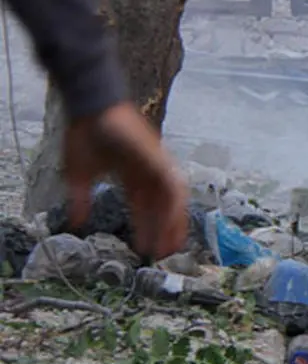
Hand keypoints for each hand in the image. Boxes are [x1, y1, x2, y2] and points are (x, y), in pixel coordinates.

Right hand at [62, 101, 187, 261]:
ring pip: (172, 200)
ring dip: (172, 224)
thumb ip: (81, 199)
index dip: (146, 228)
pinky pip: (173, 187)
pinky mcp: (160, 159)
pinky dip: (173, 206)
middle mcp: (149, 172)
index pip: (145, 208)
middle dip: (163, 231)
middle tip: (163, 255)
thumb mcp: (79, 175)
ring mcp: (157, 165)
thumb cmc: (85, 136)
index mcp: (132, 176)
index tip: (145, 249)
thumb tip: (77, 223)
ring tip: (168, 247)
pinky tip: (170, 224)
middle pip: (162, 207)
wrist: (91, 107)